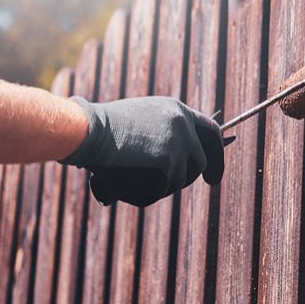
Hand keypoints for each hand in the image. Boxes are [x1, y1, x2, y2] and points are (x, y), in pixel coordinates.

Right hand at [60, 96, 223, 206]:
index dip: (216, 153)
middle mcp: (183, 125)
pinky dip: (142, 193)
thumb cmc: (101, 129)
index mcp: (177, 111)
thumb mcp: (139, 123)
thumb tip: (172, 167)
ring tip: (130, 177)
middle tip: (188, 192)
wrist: (88, 130)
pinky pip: (160, 190)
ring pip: (178, 181)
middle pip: (200, 162)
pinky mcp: (169, 163)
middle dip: (194, 178)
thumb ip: (161, 137)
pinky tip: (123, 181)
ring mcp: (179, 144)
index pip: (210, 132)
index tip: (213, 173)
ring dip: (158, 186)